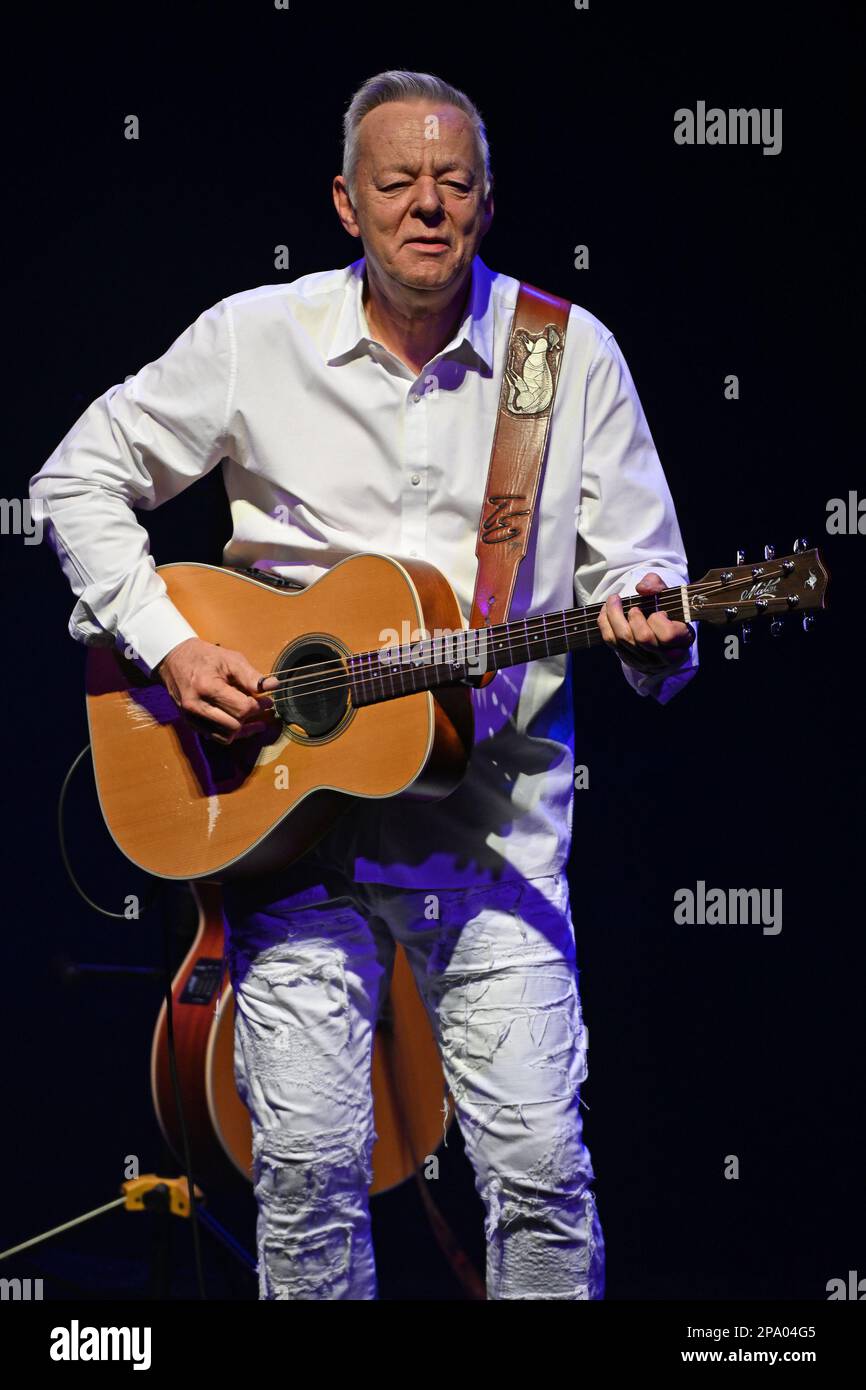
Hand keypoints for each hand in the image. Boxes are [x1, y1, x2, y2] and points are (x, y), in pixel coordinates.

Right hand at [155, 638, 279, 744]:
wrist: (173, 659)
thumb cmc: (205, 657)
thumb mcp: (230, 659)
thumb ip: (251, 676)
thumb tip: (273, 686)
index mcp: (207, 687)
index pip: (241, 708)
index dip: (259, 706)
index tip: (268, 701)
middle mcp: (197, 706)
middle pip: (234, 725)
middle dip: (252, 718)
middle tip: (262, 709)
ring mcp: (191, 717)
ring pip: (225, 736)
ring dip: (243, 730)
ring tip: (257, 722)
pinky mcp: (190, 723)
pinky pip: (215, 736)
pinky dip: (230, 733)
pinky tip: (241, 725)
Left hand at [598, 572, 694, 674]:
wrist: (662, 634)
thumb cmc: (668, 613)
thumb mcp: (669, 595)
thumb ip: (658, 586)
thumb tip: (642, 588)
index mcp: (682, 641)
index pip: (668, 634)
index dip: (659, 620)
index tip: (659, 612)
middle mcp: (665, 656)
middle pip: (643, 638)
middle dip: (635, 617)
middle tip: (634, 607)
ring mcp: (646, 661)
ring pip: (624, 640)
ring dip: (615, 616)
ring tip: (614, 600)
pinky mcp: (629, 660)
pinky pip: (611, 642)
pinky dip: (605, 623)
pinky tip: (606, 610)